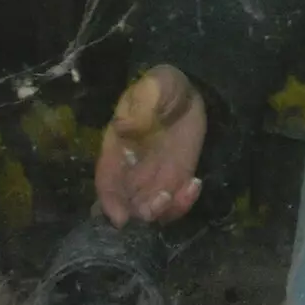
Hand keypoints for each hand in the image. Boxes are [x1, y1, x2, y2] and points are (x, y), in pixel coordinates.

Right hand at [95, 65, 205, 227]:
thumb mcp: (154, 86)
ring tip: (186, 187)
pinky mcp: (176, 178)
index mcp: (116, 151)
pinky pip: (176, 201)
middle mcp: (131, 171)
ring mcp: (154, 177)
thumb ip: (142, 103)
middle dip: (141, 213)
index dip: (110, 203)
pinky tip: (196, 182)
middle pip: (128, 205)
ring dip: (164, 211)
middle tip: (163, 198)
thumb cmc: (163, 88)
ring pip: (152, 209)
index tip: (121, 218)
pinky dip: (185, 201)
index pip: (107, 183)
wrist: (185, 93)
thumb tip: (125, 126)